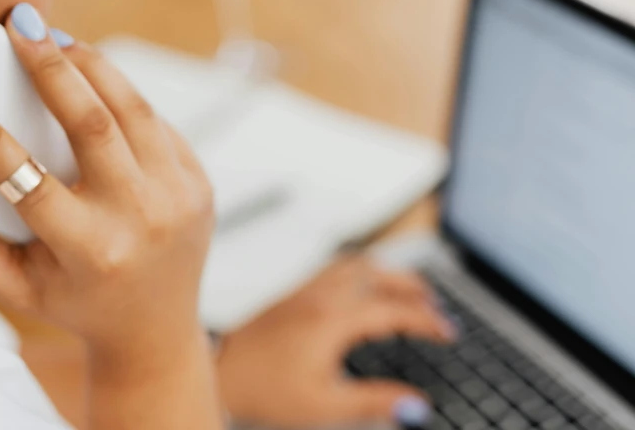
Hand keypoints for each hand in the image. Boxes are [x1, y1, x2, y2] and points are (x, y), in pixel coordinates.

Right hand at [0, 5, 222, 429]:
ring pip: (130, 107)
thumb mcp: (19, 291)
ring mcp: (178, 194)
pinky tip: (87, 75)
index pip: (33, 185)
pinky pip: (154, 121)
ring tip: (53, 38)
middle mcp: (142, 218)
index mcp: (92, 252)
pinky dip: (118, 93)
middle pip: (93, 124)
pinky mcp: (197, 178)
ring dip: (88, 65)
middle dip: (50, 67)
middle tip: (20, 26)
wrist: (157, 329)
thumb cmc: (82, 304)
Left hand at [217, 256, 456, 428]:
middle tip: (437, 308)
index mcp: (332, 320)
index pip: (394, 309)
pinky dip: (361, 272)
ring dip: (387, 273)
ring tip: (409, 292)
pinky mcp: (292, 294)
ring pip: (355, 264)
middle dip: (414, 286)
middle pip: (378, 273)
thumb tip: (416, 406)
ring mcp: (303, 291)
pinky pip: (335, 268)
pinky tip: (365, 290)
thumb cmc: (263, 391)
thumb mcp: (325, 406)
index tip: (448, 332)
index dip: (428, 320)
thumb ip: (375, 403)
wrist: (220, 375)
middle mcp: (318, 297)